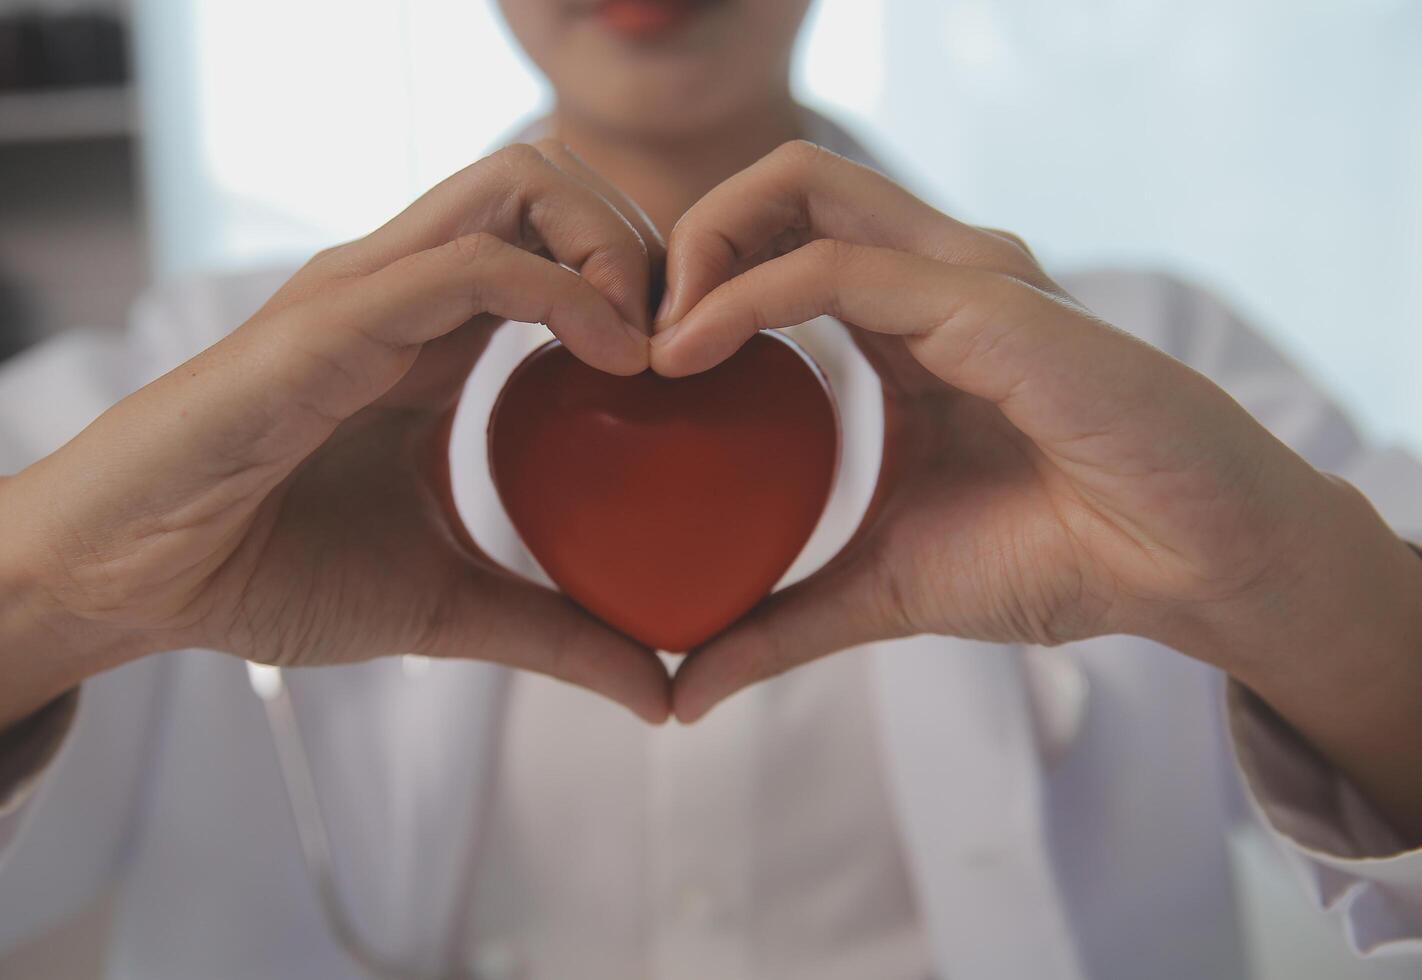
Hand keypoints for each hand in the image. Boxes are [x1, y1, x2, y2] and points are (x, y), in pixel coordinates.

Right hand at [0, 140, 671, 756]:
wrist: (131, 583)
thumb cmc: (267, 573)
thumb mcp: (445, 605)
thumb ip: (554, 633)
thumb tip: (661, 693)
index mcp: (431, 333)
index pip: (558, 240)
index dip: (645, 278)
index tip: (700, 367)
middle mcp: (403, 290)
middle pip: (550, 180)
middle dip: (645, 236)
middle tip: (691, 339)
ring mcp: (366, 291)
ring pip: (516, 184)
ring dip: (614, 242)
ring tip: (658, 344)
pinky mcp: (330, 318)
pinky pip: (468, 263)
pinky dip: (563, 292)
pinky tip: (617, 360)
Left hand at [654, 141, 1418, 727]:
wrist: (1189, 570)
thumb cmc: (1058, 559)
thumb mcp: (882, 588)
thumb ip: (780, 624)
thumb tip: (682, 694)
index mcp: (910, 324)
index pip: (779, 243)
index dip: (691, 279)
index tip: (627, 362)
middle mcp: (933, 276)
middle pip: (781, 187)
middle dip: (682, 237)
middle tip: (624, 333)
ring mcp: (962, 274)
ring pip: (802, 188)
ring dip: (699, 245)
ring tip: (645, 338)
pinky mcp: (985, 298)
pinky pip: (835, 269)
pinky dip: (744, 296)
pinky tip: (682, 352)